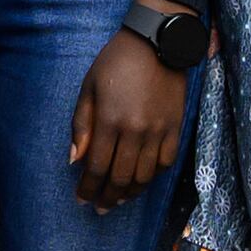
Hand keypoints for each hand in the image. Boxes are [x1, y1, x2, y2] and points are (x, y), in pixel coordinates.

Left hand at [71, 19, 187, 200]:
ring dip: (129, 193)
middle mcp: (135, 131)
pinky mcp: (175, 128)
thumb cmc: (116, 62)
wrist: (157, 43)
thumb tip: (74, 160)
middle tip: (98, 208)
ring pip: (144, 176)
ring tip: (118, 200)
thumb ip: (81, 126)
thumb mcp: (89, 88)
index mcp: (110, 121)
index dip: (87, 188)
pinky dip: (153, 176)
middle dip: (107, 197)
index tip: (81, 199)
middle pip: (120, 178)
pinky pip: (166, 162)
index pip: (96, 167)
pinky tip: (142, 180)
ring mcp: (158, 131)